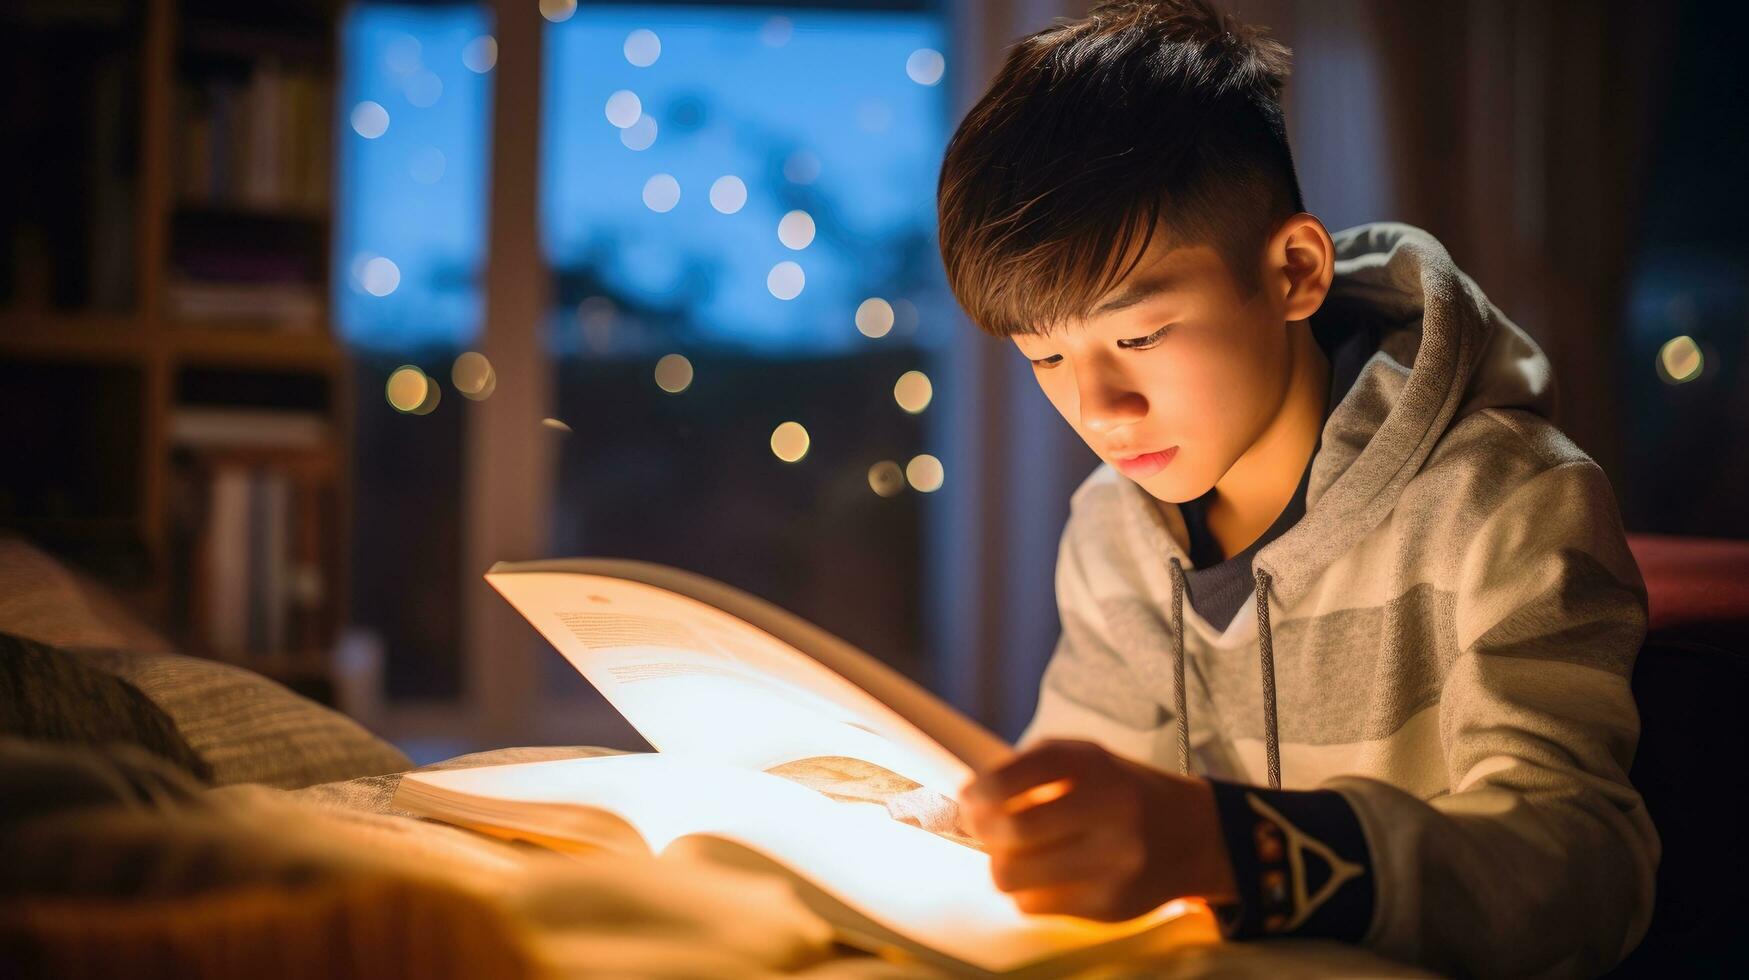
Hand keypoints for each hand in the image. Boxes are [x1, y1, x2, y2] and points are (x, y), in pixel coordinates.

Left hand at [957, 739, 1236, 920]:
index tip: (972, 799)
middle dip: (983, 832)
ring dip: (1001, 867)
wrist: (1194, 835)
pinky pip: (1035, 906)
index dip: (977, 793)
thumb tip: (970, 798)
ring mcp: (1111, 861)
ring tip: (1014, 857)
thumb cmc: (1121, 792)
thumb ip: (1030, 769)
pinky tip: (1047, 878)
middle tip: (987, 830)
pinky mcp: (1109, 904)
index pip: (1009, 778)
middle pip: (1009, 830)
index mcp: (1092, 765)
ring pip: (1013, 876)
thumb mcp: (1085, 759)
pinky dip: (1027, 893)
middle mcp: (1107, 809)